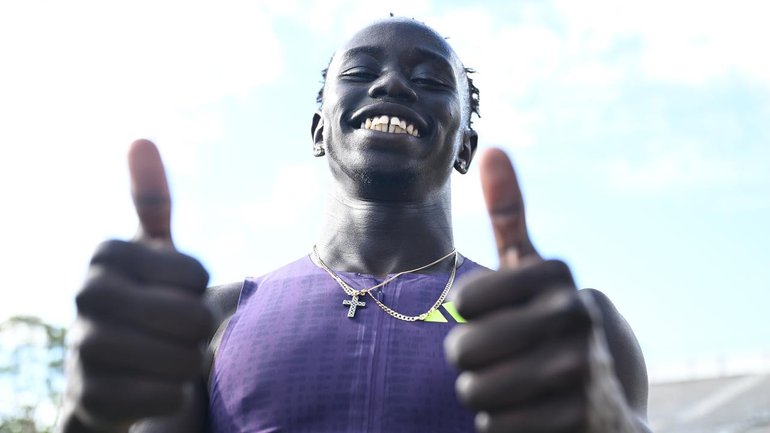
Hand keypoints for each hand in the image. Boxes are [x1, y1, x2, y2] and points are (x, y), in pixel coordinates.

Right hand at [62, 140, 212, 431]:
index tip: (172, 294)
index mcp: (105, 253)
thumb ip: (151, 202)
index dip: (199, 291)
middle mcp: (86, 294)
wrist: (108, 378)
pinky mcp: (91, 397)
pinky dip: (173, 394)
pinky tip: (154, 387)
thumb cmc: (142, 305)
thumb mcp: (150, 255)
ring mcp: (83, 347)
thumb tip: (141, 138)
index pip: (197, 275)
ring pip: (183, 359)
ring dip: (189, 364)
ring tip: (168, 359)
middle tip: (178, 333)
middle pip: (194, 317)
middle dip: (199, 331)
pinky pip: (166, 395)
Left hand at [444, 148, 637, 432]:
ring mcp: (584, 369)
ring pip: (476, 393)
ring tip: (514, 387)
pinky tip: (529, 415)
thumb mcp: (536, 272)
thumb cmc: (555, 324)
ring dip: (483, 396)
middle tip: (497, 360)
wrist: (613, 396)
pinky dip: (501, 426)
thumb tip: (492, 149)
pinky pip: (496, 429)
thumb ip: (512, 217)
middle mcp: (576, 315)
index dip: (469, 317)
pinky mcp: (582, 418)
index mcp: (557, 275)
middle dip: (470, 362)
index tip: (498, 317)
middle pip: (464, 351)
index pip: (464, 301)